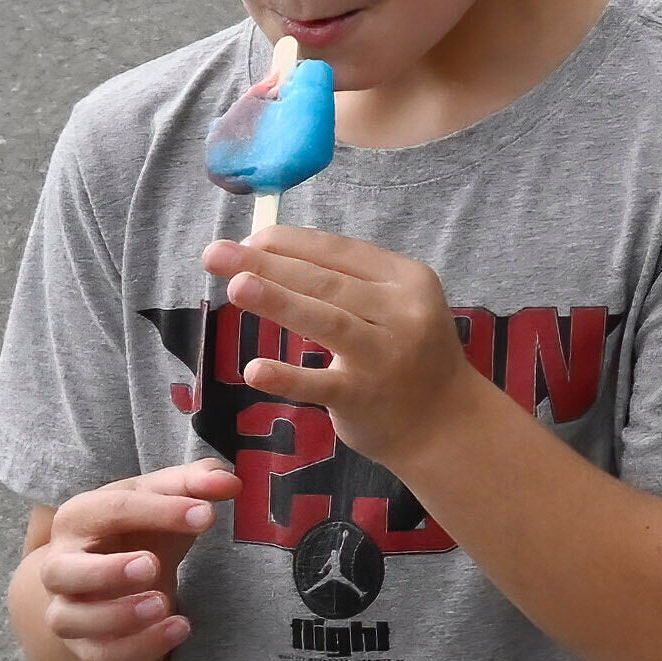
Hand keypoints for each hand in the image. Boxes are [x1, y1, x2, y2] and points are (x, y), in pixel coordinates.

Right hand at [16, 463, 235, 660]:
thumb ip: (197, 482)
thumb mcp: (166, 495)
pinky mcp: (86, 645)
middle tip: (151, 565)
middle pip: (61, 572)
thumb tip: (229, 482)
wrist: (121, 570)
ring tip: (163, 603)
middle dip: (105, 572)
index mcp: (79, 518)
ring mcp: (67, 608)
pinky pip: (101, 656)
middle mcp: (61, 564)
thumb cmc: (143, 524)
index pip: (110, 511)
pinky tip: (179, 629)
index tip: (207, 515)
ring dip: (117, 616)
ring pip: (71, 620)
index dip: (159, 511)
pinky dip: (138, 648)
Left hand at [214, 220, 484, 468]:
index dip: (291, 243)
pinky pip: (320, 384)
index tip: (248, 237)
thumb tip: (273, 253)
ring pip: (326, 322)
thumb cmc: (409, 355)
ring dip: (279, 302)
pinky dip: (287, 377)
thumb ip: (350, 283)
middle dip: (268, 264)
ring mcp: (383, 356)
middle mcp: (402, 312)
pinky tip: (255, 370)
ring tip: (235, 287)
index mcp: (407, 280)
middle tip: (216, 254)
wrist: (445, 422)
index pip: (341, 251)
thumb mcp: (398, 307)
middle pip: (327, 282)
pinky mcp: (363, 396)